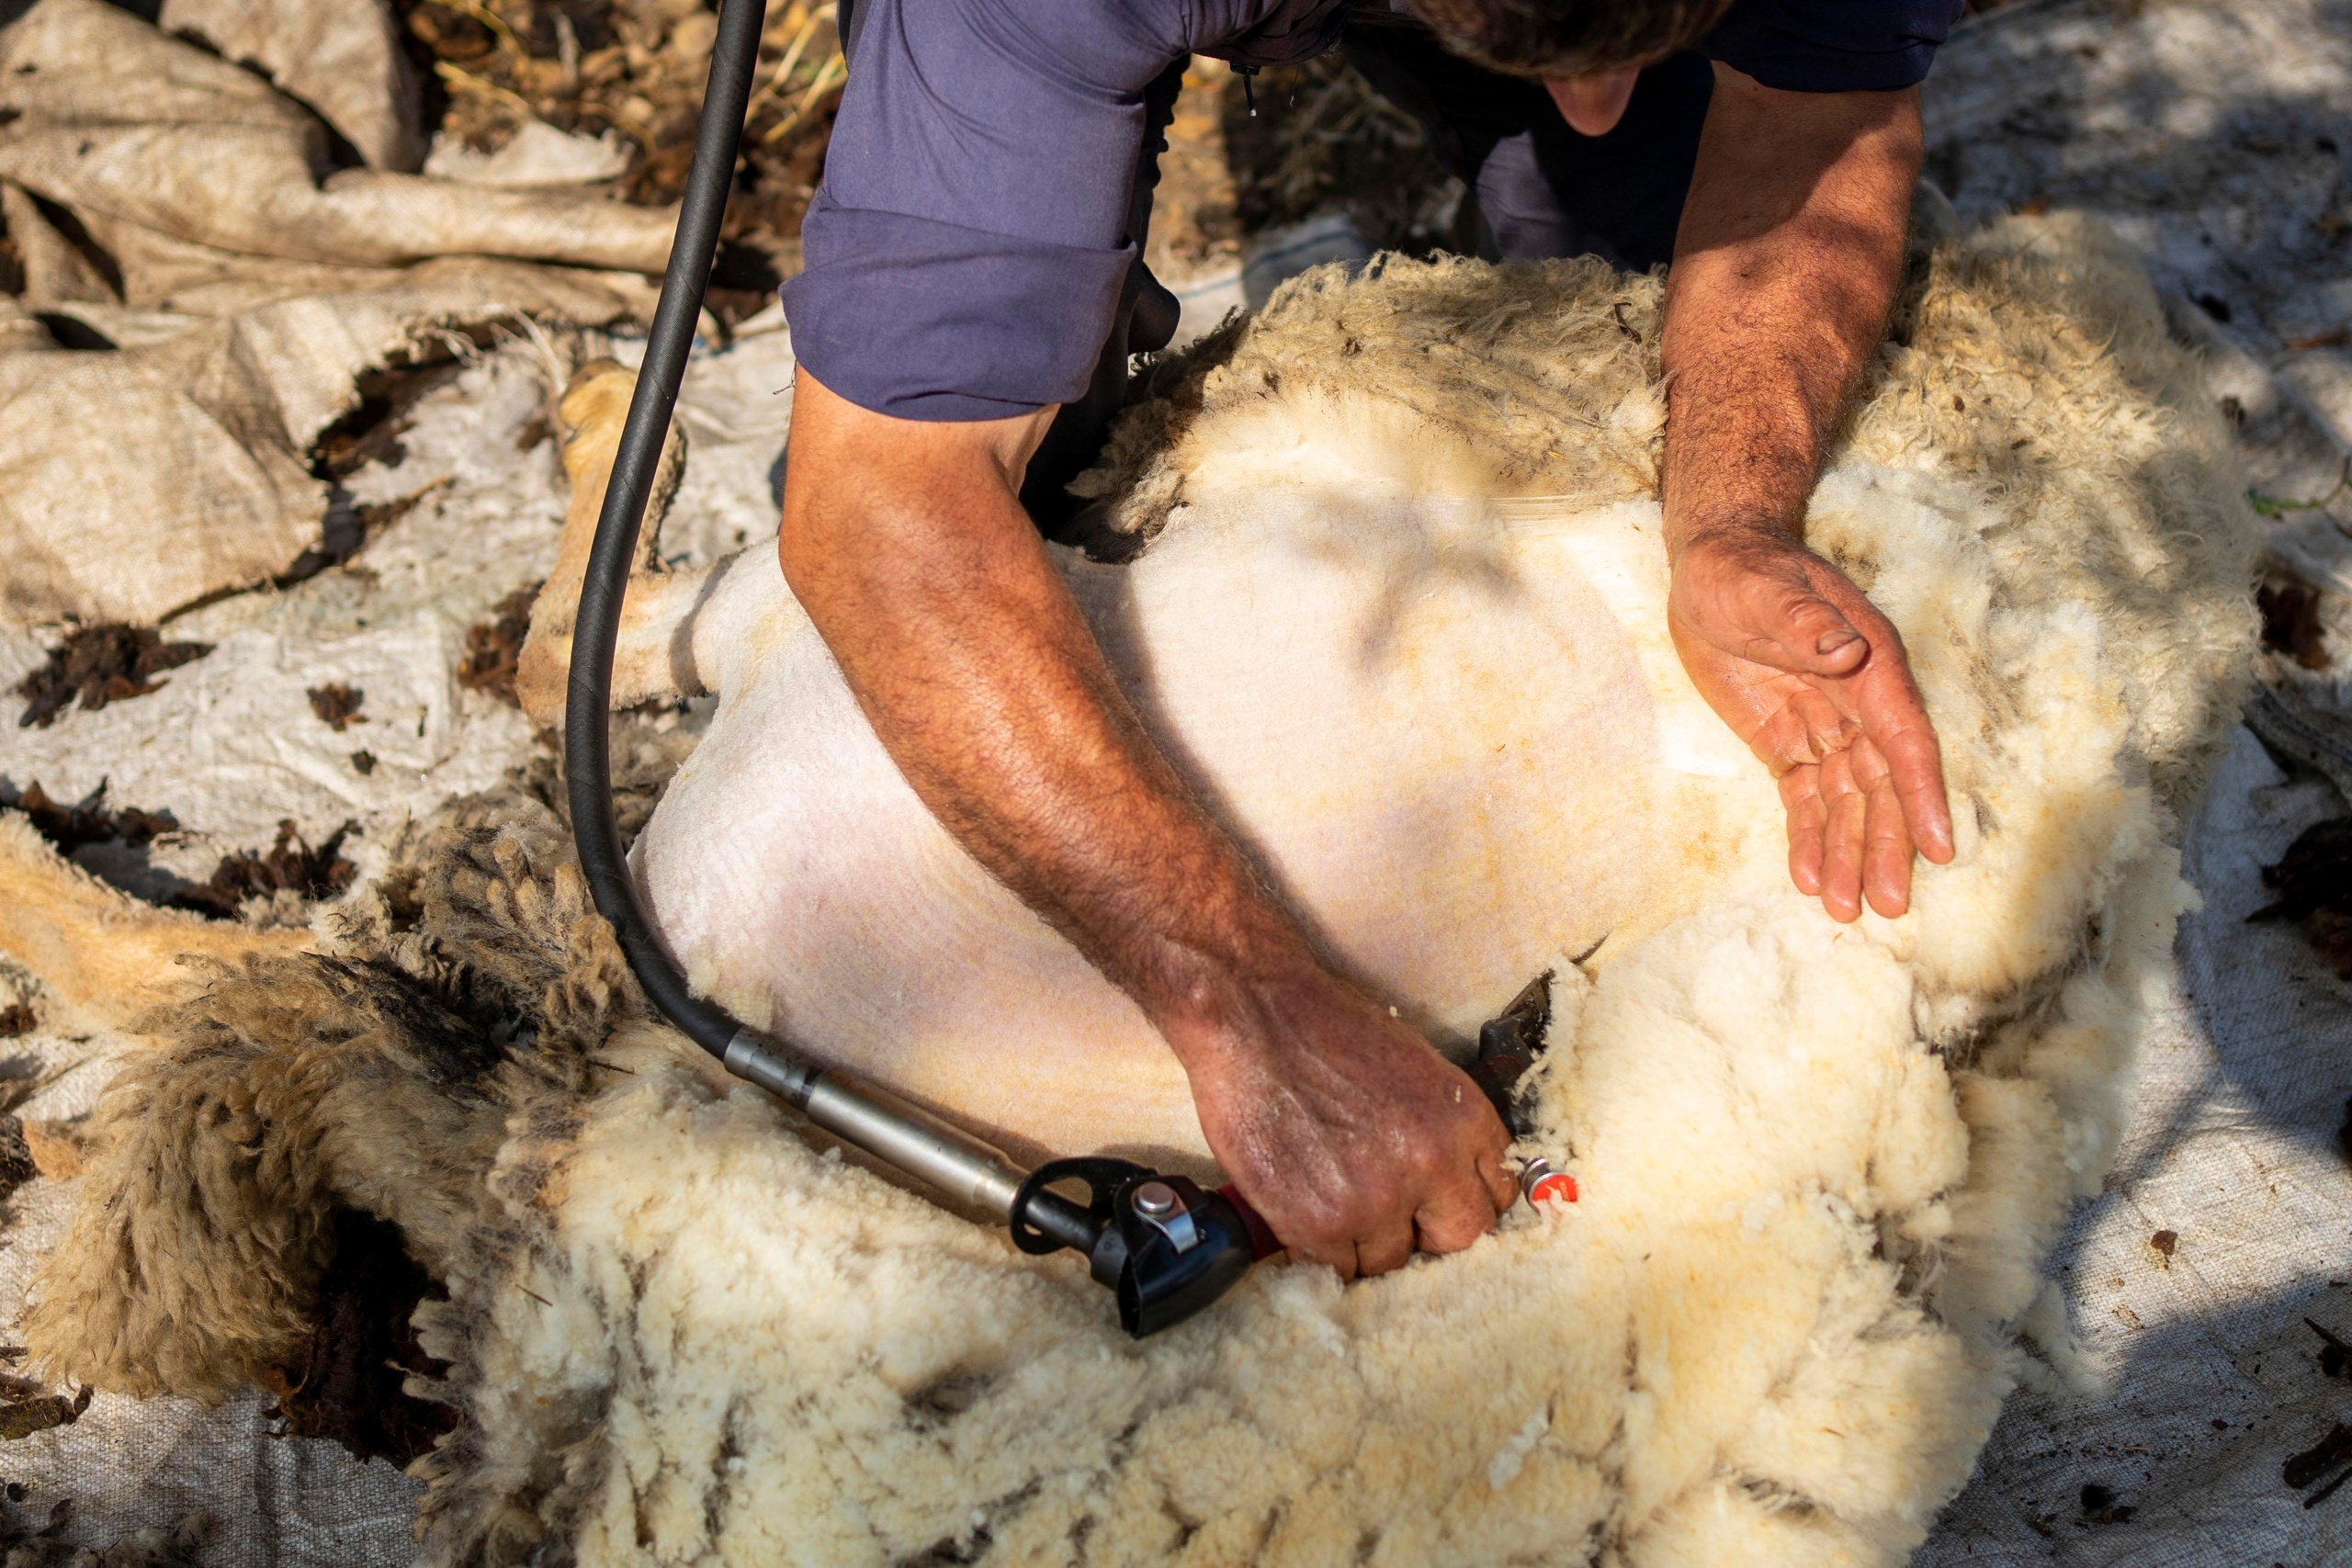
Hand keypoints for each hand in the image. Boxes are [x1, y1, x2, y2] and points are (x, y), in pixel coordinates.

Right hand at [1179, 964, 1515, 1278]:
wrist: (1250, 1012)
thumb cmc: (1323, 1026)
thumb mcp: (1414, 1065)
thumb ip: (1443, 1126)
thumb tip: (1452, 1178)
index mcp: (1463, 1119)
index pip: (1498, 1195)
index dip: (1464, 1202)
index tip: (1441, 1205)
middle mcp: (1431, 1164)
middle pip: (1460, 1239)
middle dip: (1425, 1231)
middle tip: (1389, 1214)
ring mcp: (1376, 1200)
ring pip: (1391, 1260)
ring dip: (1364, 1240)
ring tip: (1329, 1195)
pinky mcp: (1320, 1223)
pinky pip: (1336, 1268)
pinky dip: (1318, 1249)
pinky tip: (1300, 1208)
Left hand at [1667, 525, 1953, 920]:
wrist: (1714, 564)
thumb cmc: (1742, 569)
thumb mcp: (1760, 589)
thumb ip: (1801, 622)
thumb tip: (1841, 650)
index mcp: (1867, 666)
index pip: (1904, 740)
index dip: (1920, 794)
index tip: (1938, 847)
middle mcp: (1858, 702)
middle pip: (1882, 785)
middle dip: (1886, 844)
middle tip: (1886, 906)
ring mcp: (1824, 725)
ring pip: (1848, 801)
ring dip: (1850, 853)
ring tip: (1849, 911)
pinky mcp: (1787, 741)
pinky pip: (1807, 797)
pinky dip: (1810, 837)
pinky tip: (1812, 880)